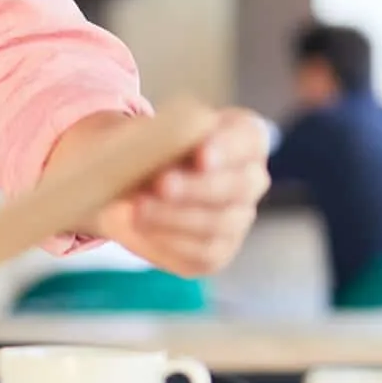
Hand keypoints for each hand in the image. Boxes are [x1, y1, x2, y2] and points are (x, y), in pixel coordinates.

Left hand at [54, 108, 270, 276]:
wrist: (131, 184)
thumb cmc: (152, 146)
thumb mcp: (154, 129)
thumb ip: (163, 133)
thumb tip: (157, 154)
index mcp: (244, 138)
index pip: (248, 140)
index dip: (227, 149)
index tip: (201, 156)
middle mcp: (250, 180)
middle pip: (237, 186)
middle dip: (196, 188)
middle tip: (161, 185)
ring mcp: (238, 219)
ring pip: (218, 223)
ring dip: (175, 217)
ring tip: (137, 208)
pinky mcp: (218, 253)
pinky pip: (201, 253)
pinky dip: (168, 241)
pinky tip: (140, 226)